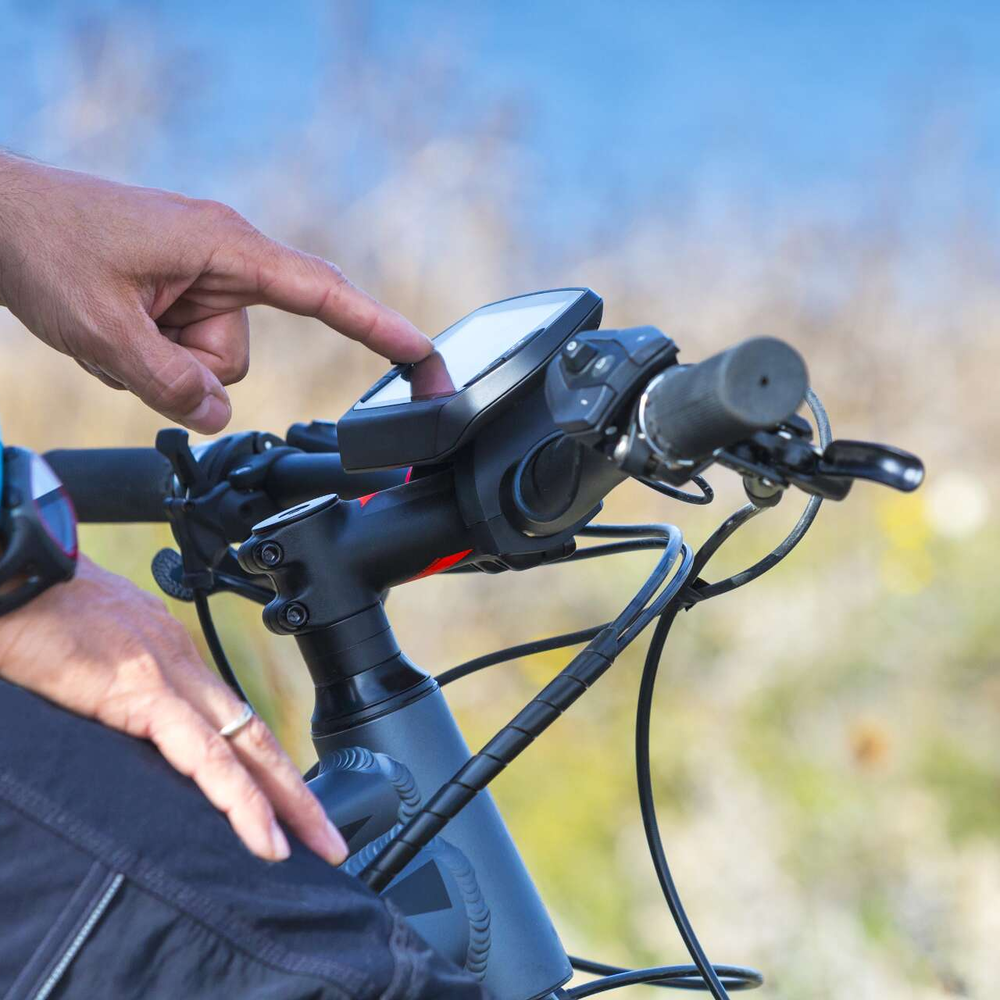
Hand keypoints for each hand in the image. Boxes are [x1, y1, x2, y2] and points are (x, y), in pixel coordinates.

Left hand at [0, 153, 430, 432]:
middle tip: (124, 342)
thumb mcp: (102, 330)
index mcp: (226, 248)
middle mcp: (225, 260)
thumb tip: (217, 419)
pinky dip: (148, 356)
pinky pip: (185, 352)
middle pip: (238, 357)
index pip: (324, 296)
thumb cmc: (45, 244)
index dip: (381, 330)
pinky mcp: (180, 292)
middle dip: (186, 371)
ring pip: (208, 364)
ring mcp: (200, 278)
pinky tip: (110, 325)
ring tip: (109, 327)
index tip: (426, 358)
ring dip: (159, 365)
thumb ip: (170, 384)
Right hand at [0, 554, 347, 864]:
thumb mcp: (89, 651)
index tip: (285, 800)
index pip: (230, 717)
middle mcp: (181, 662)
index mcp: (168, 653)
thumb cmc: (33, 609)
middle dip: (296, 789)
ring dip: (287, 802)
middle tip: (329, 835)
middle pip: (255, 734)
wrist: (10, 572)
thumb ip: (115, 686)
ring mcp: (168, 675)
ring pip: (246, 747)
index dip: (261, 762)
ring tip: (316, 845)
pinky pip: (206, 757)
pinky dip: (241, 800)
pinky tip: (264, 837)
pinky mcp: (143, 693)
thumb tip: (120, 718)